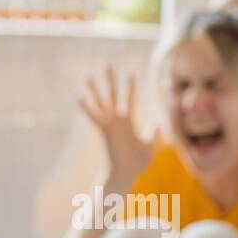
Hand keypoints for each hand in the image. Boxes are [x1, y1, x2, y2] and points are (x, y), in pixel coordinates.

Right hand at [77, 65, 154, 192]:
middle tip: (107, 63)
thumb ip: (154, 132)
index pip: (130, 99)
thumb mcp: (151, 145)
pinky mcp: (104, 131)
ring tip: (87, 75)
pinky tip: (78, 95)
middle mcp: (117, 121)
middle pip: (113, 95)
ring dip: (95, 90)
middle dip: (110, 80)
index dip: (130, 86)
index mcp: (128, 122)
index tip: (131, 71)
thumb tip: (159, 120)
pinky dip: (86, 107)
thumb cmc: (139, 163)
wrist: (127, 174)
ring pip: (101, 103)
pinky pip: (93, 117)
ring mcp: (110, 125)